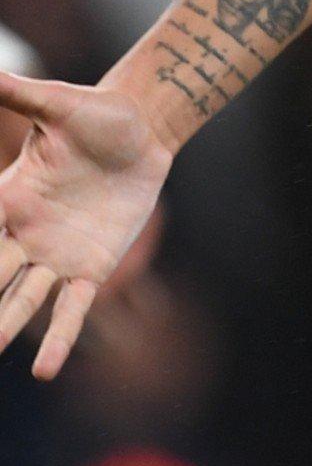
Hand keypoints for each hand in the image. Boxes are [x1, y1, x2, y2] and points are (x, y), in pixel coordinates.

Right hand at [0, 73, 172, 378]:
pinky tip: (46, 371)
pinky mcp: (92, 266)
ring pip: (19, 300)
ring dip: (2, 328)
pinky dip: (60, 338)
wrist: (144, 129)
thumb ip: (20, 94)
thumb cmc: (99, 113)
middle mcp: (24, 234)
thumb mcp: (58, 104)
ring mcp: (55, 254)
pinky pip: (70, 307)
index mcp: (9, 198)